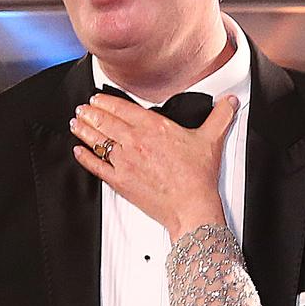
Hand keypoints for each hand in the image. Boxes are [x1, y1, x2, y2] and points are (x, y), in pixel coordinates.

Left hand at [71, 93, 237, 239]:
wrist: (190, 206)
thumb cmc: (198, 177)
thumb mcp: (211, 140)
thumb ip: (220, 117)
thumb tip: (229, 102)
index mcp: (154, 127)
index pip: (122, 108)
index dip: (106, 101)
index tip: (98, 98)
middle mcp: (135, 142)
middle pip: (105, 122)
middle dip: (90, 113)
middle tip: (82, 108)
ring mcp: (125, 162)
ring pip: (97, 141)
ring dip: (83, 130)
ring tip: (75, 123)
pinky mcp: (120, 181)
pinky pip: (96, 166)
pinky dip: (85, 157)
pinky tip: (78, 152)